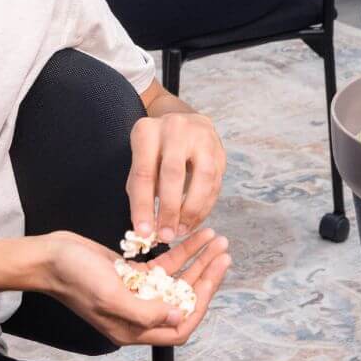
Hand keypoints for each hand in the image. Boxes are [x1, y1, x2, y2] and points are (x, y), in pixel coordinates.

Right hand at [39, 228, 231, 345]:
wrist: (49, 257)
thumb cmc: (73, 279)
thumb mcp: (110, 296)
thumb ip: (145, 310)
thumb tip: (178, 314)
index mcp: (133, 328)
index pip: (179, 327)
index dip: (199, 307)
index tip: (213, 280)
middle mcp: (138, 313)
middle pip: (183, 299)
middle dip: (206, 277)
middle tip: (223, 254)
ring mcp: (136, 292)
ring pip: (177, 279)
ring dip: (198, 260)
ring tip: (217, 240)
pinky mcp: (132, 273)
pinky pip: (164, 265)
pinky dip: (181, 250)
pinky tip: (195, 236)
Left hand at [127, 111, 225, 242]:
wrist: (183, 124)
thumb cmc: (156, 150)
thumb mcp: (140, 162)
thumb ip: (140, 191)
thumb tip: (145, 228)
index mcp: (148, 131)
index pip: (144, 173)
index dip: (143, 205)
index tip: (143, 232)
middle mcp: (175, 128)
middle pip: (174, 173)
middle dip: (170, 209)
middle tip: (166, 235)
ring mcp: (201, 137)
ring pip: (202, 178)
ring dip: (192, 210)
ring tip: (181, 230)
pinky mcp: (219, 150)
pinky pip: (215, 183)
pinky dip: (205, 207)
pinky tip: (194, 221)